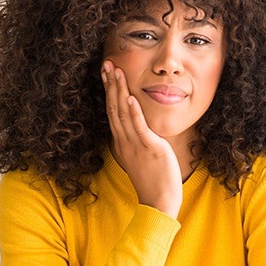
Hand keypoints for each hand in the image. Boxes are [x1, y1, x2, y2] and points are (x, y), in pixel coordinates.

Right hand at [102, 60, 182, 217]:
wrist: (159, 202)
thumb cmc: (153, 180)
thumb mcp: (141, 157)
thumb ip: (138, 140)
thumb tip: (138, 128)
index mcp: (123, 142)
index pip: (112, 112)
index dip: (109, 91)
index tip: (106, 73)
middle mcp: (125, 141)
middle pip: (114, 108)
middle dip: (110, 84)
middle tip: (106, 63)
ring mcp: (136, 144)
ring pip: (123, 114)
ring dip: (118, 91)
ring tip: (115, 71)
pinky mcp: (150, 148)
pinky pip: (139, 127)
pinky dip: (133, 112)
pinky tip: (129, 97)